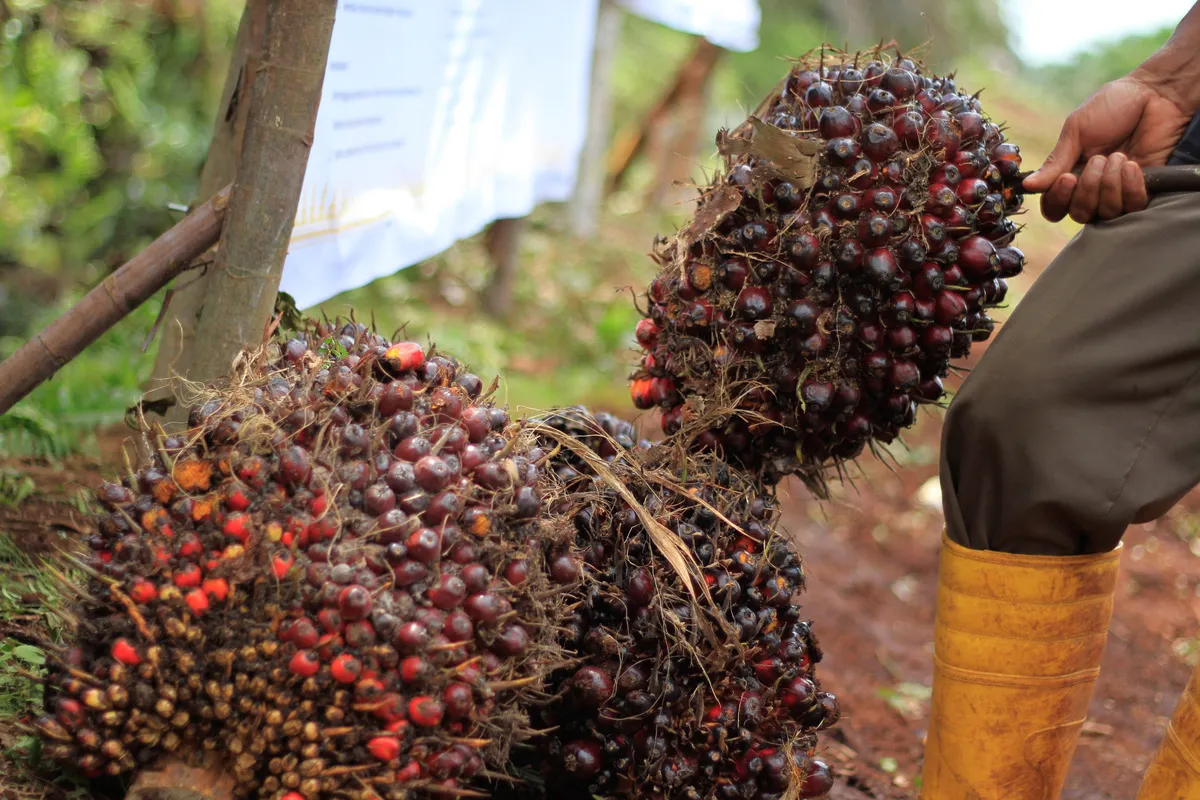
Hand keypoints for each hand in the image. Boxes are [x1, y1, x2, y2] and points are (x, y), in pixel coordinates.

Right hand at [1022, 73, 1191, 222]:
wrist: (1156, 95)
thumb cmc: (1113, 106)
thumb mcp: (1076, 130)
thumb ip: (1055, 162)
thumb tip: (1027, 186)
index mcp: (1070, 174)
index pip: (1054, 206)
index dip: (1058, 200)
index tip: (1067, 178)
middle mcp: (1092, 187)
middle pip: (1080, 214)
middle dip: (1088, 189)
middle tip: (1099, 159)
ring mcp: (1118, 190)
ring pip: (1106, 212)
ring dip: (1110, 184)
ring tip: (1119, 156)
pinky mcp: (1143, 189)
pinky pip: (1132, 207)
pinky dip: (1130, 187)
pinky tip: (1132, 165)